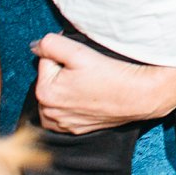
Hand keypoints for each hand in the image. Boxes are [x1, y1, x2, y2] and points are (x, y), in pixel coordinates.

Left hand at [32, 32, 175, 132]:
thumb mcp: (77, 51)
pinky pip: (64, 113)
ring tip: (88, 86)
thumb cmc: (111, 75)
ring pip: (56, 96)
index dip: (64, 56)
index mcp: (45, 92)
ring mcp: (63, 124)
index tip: (83, 62)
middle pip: (49, 80)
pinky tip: (87, 100)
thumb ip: (49, 44)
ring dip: (65, 89)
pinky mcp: (76, 130)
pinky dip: (71, 105)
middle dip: (62, 73)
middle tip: (87, 74)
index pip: (45, 60)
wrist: (139, 96)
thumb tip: (36, 46)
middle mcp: (50, 112)